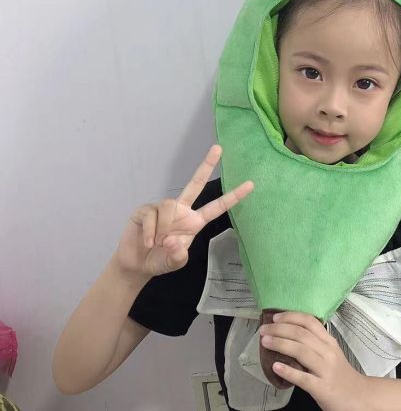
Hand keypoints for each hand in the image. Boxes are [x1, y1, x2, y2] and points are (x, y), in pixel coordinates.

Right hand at [113, 144, 253, 278]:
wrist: (137, 264)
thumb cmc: (161, 260)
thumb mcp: (174, 263)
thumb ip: (178, 256)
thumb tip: (173, 241)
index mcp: (194, 222)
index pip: (217, 207)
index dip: (233, 196)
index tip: (251, 184)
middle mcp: (182, 210)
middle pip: (196, 183)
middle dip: (207, 165)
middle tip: (219, 148)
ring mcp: (163, 208)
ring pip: (168, 205)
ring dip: (162, 228)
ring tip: (156, 244)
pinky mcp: (146, 210)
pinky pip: (151, 214)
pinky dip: (150, 232)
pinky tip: (148, 242)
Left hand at [259, 312, 369, 410]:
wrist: (359, 397)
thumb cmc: (340, 375)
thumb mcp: (330, 354)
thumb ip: (315, 343)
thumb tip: (288, 334)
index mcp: (329, 341)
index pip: (310, 321)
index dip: (291, 317)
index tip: (276, 317)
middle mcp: (328, 352)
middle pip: (302, 334)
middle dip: (280, 329)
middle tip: (263, 329)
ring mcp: (325, 370)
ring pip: (301, 351)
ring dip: (280, 344)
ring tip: (265, 342)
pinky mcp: (322, 388)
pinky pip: (303, 378)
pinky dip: (288, 371)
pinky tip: (275, 367)